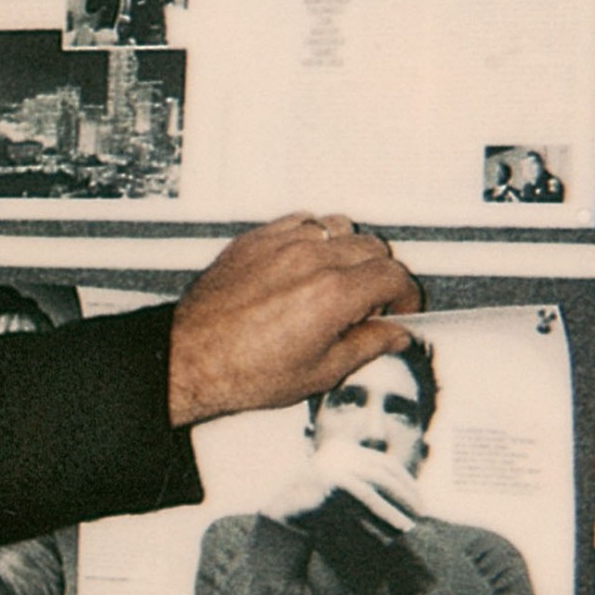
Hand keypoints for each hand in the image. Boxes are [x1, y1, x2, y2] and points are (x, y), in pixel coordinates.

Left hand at [168, 213, 420, 427]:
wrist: (190, 358)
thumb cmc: (242, 371)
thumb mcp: (319, 373)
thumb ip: (366, 346)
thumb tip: (392, 335)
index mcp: (332, 294)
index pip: (394, 275)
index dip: (405, 296)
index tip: (398, 310)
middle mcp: (309, 260)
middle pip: (372, 247)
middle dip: (379, 275)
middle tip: (367, 304)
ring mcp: (281, 245)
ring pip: (338, 226)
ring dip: (348, 250)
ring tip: (337, 281)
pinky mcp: (255, 240)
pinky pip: (300, 220)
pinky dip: (313, 237)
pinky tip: (306, 262)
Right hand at [265, 436, 421, 534]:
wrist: (286, 515)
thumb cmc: (318, 507)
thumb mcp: (344, 487)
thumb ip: (365, 481)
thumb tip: (405, 491)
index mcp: (343, 447)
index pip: (384, 462)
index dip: (405, 481)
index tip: (418, 499)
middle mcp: (340, 450)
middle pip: (384, 470)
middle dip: (406, 492)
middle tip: (421, 512)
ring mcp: (335, 462)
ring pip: (378, 482)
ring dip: (399, 504)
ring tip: (411, 523)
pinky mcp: (333, 479)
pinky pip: (367, 497)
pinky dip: (386, 512)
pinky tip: (398, 526)